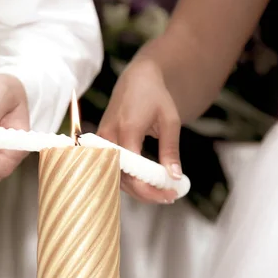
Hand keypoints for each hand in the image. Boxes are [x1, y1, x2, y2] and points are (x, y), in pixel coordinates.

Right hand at [98, 58, 182, 202]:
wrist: (136, 80)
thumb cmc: (155, 97)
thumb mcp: (170, 121)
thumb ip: (170, 150)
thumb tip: (174, 177)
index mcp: (127, 129)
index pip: (133, 172)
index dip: (151, 189)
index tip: (171, 195)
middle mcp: (109, 137)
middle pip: (123, 178)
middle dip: (146, 193)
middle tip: (170, 197)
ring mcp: (102, 141)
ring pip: (116, 177)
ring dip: (138, 189)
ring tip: (162, 191)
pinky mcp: (102, 144)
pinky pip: (114, 168)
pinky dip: (131, 179)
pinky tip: (149, 183)